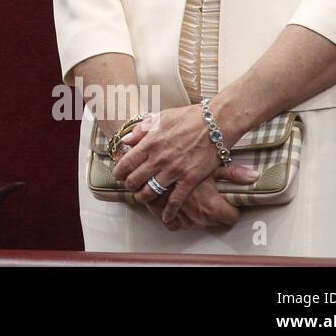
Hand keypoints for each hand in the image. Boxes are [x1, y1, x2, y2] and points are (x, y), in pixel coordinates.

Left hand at [111, 105, 258, 224]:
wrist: (216, 123)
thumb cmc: (187, 117)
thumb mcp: (160, 117)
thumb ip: (141, 129)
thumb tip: (125, 140)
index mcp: (150, 142)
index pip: (126, 163)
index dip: (119, 173)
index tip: (119, 176)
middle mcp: (159, 158)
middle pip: (135, 180)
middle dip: (130, 186)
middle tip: (132, 186)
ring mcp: (174, 170)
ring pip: (151, 191)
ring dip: (144, 198)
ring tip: (143, 198)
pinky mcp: (190, 178)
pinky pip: (175, 200)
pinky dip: (169, 211)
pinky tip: (166, 218)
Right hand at [147, 165, 256, 230]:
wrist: (154, 158)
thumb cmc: (186, 160)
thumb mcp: (211, 165)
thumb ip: (233, 174)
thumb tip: (254, 176)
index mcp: (213, 207)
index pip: (231, 217)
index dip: (231, 208)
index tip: (228, 201)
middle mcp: (197, 216)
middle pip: (213, 221)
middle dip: (211, 210)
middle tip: (208, 195)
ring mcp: (180, 217)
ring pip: (194, 223)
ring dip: (194, 213)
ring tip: (193, 197)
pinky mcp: (163, 214)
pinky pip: (172, 224)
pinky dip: (174, 216)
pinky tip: (177, 205)